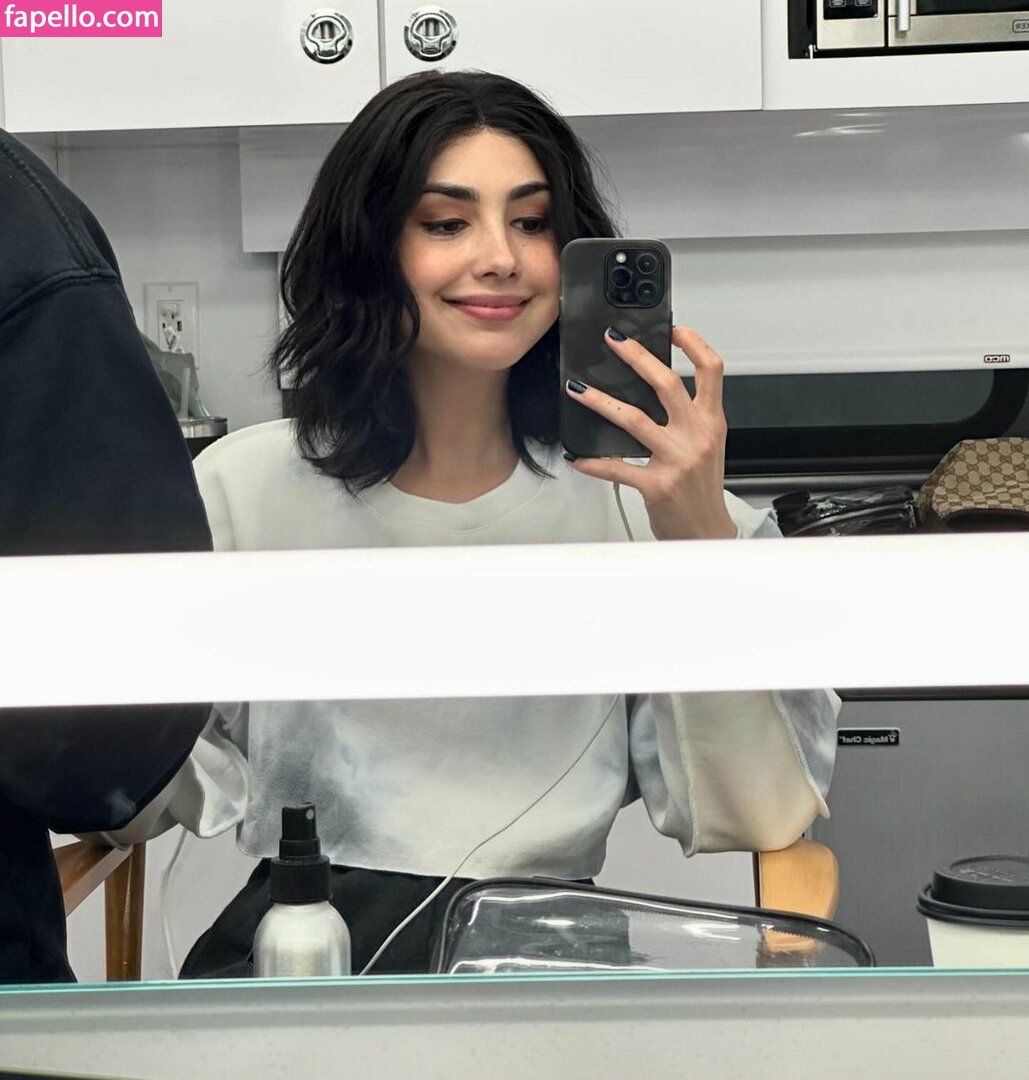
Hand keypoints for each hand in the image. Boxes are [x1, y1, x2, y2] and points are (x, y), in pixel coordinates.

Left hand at [564, 325, 735, 540]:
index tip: (673, 329)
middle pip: (667, 384)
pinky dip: (593, 462)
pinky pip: (617, 467)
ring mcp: (677, 460)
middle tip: (612, 340)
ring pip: (634, 419)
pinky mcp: (657, 485)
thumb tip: (655, 387)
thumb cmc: (701, 489)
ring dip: (600, 401)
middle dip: (637, 357)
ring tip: (577, 388)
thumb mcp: (707, 445)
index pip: (712, 371)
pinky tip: (578, 457)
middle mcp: (697, 436)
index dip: (695, 344)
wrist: (706, 532)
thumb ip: (689, 417)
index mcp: (712, 422)